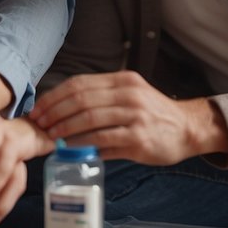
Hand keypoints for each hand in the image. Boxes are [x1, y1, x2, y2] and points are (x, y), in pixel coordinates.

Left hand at [29, 70, 227, 163]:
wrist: (188, 129)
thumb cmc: (152, 114)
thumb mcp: (130, 95)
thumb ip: (102, 98)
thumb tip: (62, 110)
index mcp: (122, 80)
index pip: (79, 84)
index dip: (54, 96)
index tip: (38, 109)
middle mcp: (128, 94)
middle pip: (81, 99)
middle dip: (55, 112)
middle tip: (39, 124)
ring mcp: (135, 116)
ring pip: (90, 118)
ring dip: (65, 128)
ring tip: (50, 135)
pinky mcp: (139, 138)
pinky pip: (103, 139)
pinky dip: (82, 143)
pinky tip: (69, 147)